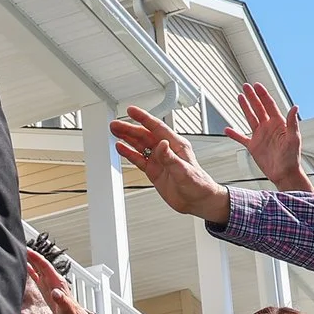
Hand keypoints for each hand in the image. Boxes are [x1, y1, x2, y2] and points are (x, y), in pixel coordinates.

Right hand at [25, 247, 93, 313]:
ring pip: (38, 268)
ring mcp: (48, 283)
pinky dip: (30, 270)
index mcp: (56, 281)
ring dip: (30, 261)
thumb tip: (55, 293)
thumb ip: (61, 300)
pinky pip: (36, 276)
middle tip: (20, 247)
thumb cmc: (71, 312)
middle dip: (32, 255)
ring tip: (20, 254)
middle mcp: (52, 279)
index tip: (28, 250)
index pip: (45, 266)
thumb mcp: (67, 308)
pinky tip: (24, 267)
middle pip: (40, 264)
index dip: (37, 258)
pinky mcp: (45, 288)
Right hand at [109, 106, 229, 220]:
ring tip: (115, 132)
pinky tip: (121, 148)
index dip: (144, 118)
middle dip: (129, 129)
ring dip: (127, 138)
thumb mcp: (184, 171)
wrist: (198, 201)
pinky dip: (129, 153)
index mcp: (176, 145)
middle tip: (115, 124)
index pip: (157, 128)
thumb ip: (170, 158)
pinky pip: (139, 159)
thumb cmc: (198, 185)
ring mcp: (159, 160)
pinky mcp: (154, 171)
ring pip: (140, 145)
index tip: (131, 111)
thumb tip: (161, 144)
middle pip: (145, 135)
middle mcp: (166, 150)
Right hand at [225, 82, 308, 191]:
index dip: (263, 94)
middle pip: (258, 108)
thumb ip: (293, 122)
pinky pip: (241, 138)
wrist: (284, 174)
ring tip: (239, 97)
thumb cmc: (292, 158)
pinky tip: (227, 129)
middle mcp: (268, 127)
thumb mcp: (294, 139)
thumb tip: (295, 107)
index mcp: (278, 123)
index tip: (257, 86)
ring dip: (245, 107)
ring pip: (250, 118)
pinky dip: (234, 134)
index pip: (269, 105)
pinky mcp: (254, 146)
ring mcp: (260, 136)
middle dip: (252, 97)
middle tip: (246, 86)